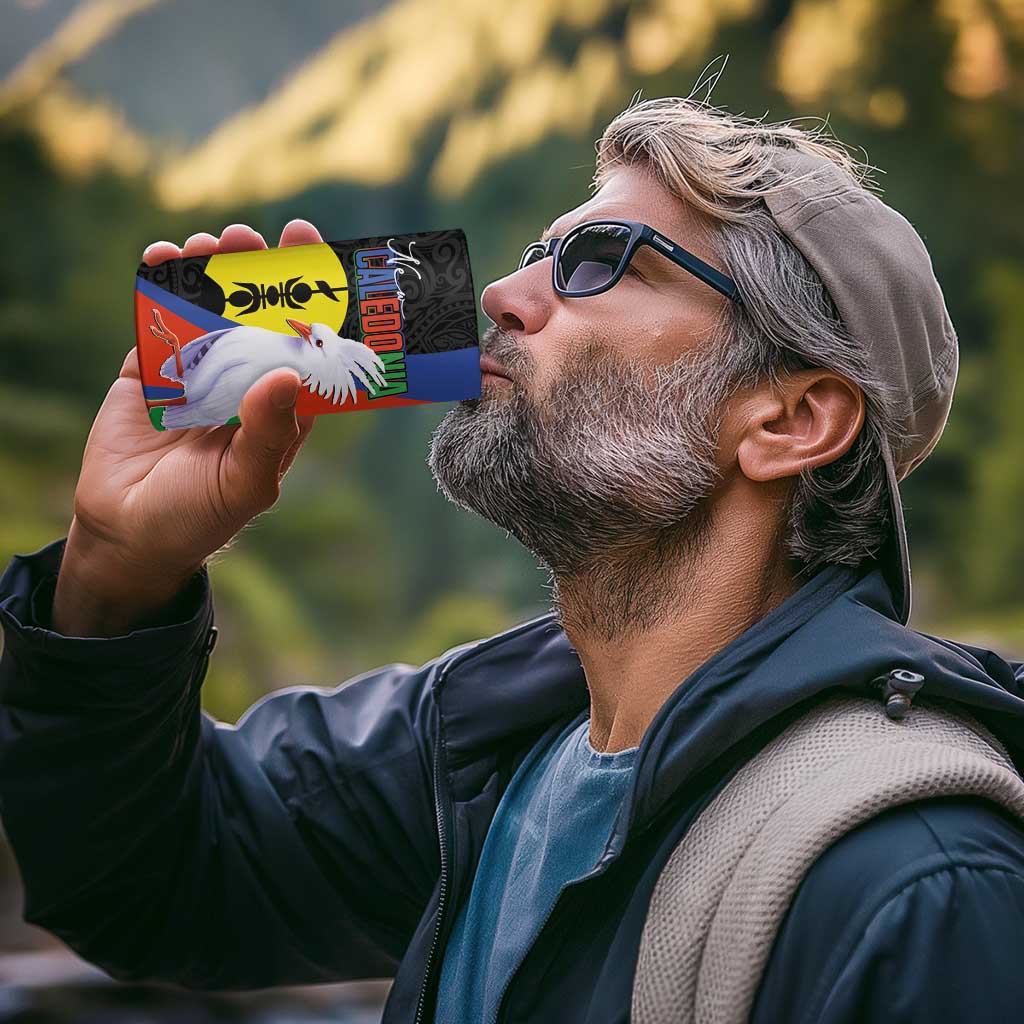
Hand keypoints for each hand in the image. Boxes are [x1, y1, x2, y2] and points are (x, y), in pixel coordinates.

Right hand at [52, 220, 323, 636]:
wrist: (128, 534)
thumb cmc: (200, 516)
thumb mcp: (245, 482)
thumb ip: (268, 432)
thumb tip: (286, 373)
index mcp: (281, 406)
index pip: (305, 344)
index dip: (312, 299)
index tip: (311, 254)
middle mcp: (244, 381)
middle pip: (257, 315)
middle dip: (256, 272)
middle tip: (250, 238)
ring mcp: (197, 372)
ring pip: (209, 309)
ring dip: (209, 271)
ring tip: (207, 244)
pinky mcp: (151, 371)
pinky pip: (158, 320)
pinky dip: (158, 286)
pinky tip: (162, 259)